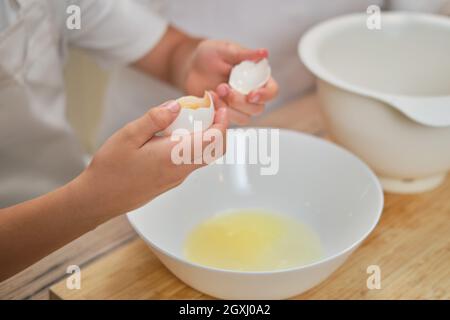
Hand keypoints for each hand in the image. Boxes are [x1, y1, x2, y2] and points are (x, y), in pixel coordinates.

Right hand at [77, 98, 227, 217]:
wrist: (100, 199)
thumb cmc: (111, 168)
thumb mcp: (129, 135)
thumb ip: (155, 119)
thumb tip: (177, 106)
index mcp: (174, 157)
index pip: (214, 140)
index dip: (222, 121)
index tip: (219, 105)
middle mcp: (181, 170)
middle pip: (215, 149)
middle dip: (218, 127)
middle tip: (209, 108)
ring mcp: (178, 178)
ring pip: (204, 156)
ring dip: (206, 136)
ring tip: (191, 117)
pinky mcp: (171, 181)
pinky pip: (191, 161)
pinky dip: (193, 145)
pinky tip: (175, 134)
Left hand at [184, 40, 278, 124]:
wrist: (191, 66)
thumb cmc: (210, 54)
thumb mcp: (226, 49)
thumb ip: (245, 54)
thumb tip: (264, 53)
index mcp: (258, 77)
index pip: (272, 91)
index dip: (265, 95)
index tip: (252, 94)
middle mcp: (251, 94)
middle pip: (258, 109)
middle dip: (240, 101)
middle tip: (222, 87)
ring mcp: (238, 106)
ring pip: (244, 118)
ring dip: (229, 108)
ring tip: (214, 90)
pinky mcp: (224, 113)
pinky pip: (227, 120)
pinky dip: (217, 111)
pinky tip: (209, 97)